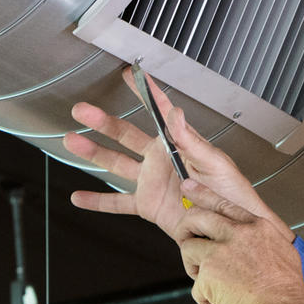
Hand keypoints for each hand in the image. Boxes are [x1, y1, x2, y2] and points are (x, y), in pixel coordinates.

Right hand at [64, 68, 291, 241]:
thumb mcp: (215, 164)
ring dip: (93, 153)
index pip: (160, 112)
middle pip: (126, 135)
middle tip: (82, 109)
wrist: (230, 229)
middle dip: (103, 122)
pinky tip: (79, 197)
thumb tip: (176, 113)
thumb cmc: (232, 193)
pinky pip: (118, 203)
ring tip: (71, 140)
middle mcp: (161, 159)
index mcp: (179, 144)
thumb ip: (192, 141)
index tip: (131, 74)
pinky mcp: (147, 205)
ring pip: (115, 164)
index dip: (145, 92)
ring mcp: (151, 181)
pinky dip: (98, 201)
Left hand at [174, 179, 303, 303]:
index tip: (188, 187)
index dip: (202, 194)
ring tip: (212, 285)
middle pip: (197, 216)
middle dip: (186, 227)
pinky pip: (195, 284)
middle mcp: (238, 234)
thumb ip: (262, 242)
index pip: (223, 203)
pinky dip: (207, 299)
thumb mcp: (283, 254)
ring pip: (189, 248)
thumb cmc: (287, 293)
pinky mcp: (208, 274)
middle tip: (186, 238)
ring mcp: (220, 252)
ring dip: (195, 268)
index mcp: (258, 227)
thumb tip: (252, 243)